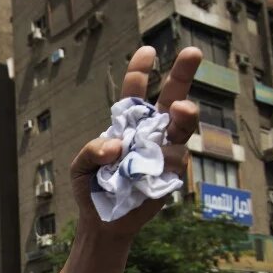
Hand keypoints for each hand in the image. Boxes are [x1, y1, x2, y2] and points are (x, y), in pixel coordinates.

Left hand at [71, 46, 201, 236]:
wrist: (102, 222)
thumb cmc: (91, 188)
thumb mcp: (79, 166)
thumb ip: (91, 151)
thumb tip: (117, 146)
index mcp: (127, 125)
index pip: (135, 92)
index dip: (140, 71)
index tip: (147, 50)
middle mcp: (150, 133)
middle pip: (172, 98)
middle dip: (184, 74)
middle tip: (193, 52)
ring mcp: (164, 151)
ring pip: (184, 125)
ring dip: (183, 115)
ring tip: (179, 110)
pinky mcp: (171, 173)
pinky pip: (176, 159)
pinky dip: (164, 161)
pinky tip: (151, 170)